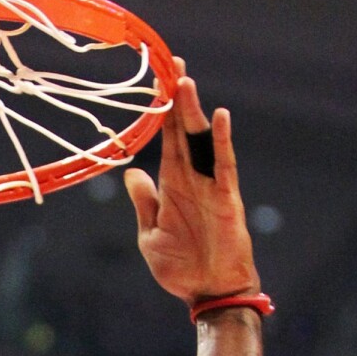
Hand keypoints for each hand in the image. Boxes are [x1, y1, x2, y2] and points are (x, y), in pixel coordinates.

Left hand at [124, 62, 260, 306]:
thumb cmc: (179, 266)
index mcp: (171, 185)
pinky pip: (224, 164)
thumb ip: (144, 202)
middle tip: (171, 64)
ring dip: (193, 111)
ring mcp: (209, 185)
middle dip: (177, 99)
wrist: (205, 290)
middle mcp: (191, 178)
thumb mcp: (150, 233)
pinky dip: (221, 141)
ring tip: (186, 81)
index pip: (164, 141)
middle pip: (182, 131)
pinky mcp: (226, 197)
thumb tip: (131, 172)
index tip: (153, 85)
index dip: (159, 114)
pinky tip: (218, 117)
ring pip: (201, 140)